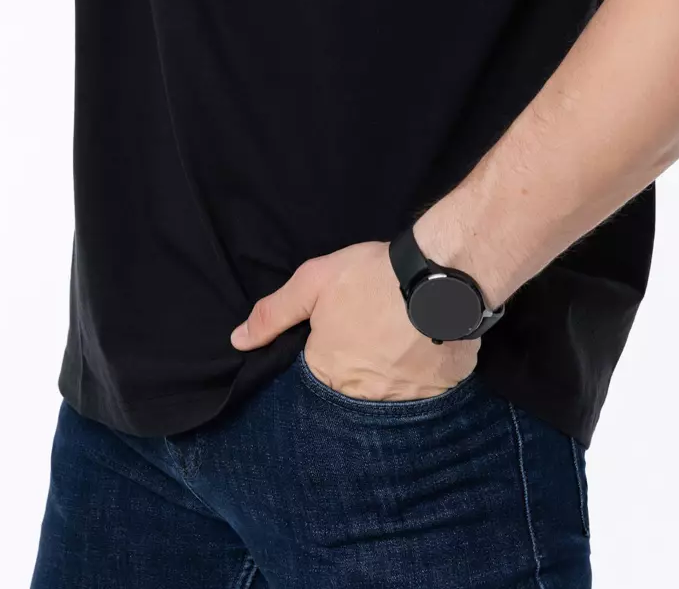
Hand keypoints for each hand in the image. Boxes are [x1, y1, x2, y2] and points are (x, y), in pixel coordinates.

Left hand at [229, 240, 479, 400]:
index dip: (325, 357)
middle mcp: (363, 398)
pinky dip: (422, 379)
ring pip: (387, 398)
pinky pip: (424, 397)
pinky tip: (423, 354)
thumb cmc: (372, 276)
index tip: (339, 339)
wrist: (441, 275)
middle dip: (356, 373)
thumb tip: (237, 341)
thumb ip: (273, 314)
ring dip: (389, 380)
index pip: (315, 381)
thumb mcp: (313, 282)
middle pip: (350, 393)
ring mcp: (404, 402)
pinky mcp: (439, 394)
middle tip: (370, 341)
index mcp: (328, 373)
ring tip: (396, 347)